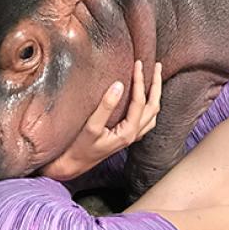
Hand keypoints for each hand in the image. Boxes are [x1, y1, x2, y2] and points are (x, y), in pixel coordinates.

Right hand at [39, 60, 162, 180]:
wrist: (72, 165)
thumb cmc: (79, 147)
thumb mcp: (91, 126)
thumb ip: (106, 106)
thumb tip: (119, 85)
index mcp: (128, 132)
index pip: (139, 101)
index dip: (140, 80)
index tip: (137, 63)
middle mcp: (134, 135)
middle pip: (153, 106)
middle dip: (156, 85)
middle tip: (156, 65)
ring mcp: (132, 137)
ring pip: (152, 114)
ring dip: (155, 95)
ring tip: (153, 78)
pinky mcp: (126, 136)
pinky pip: (145, 119)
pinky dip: (148, 106)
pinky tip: (144, 99)